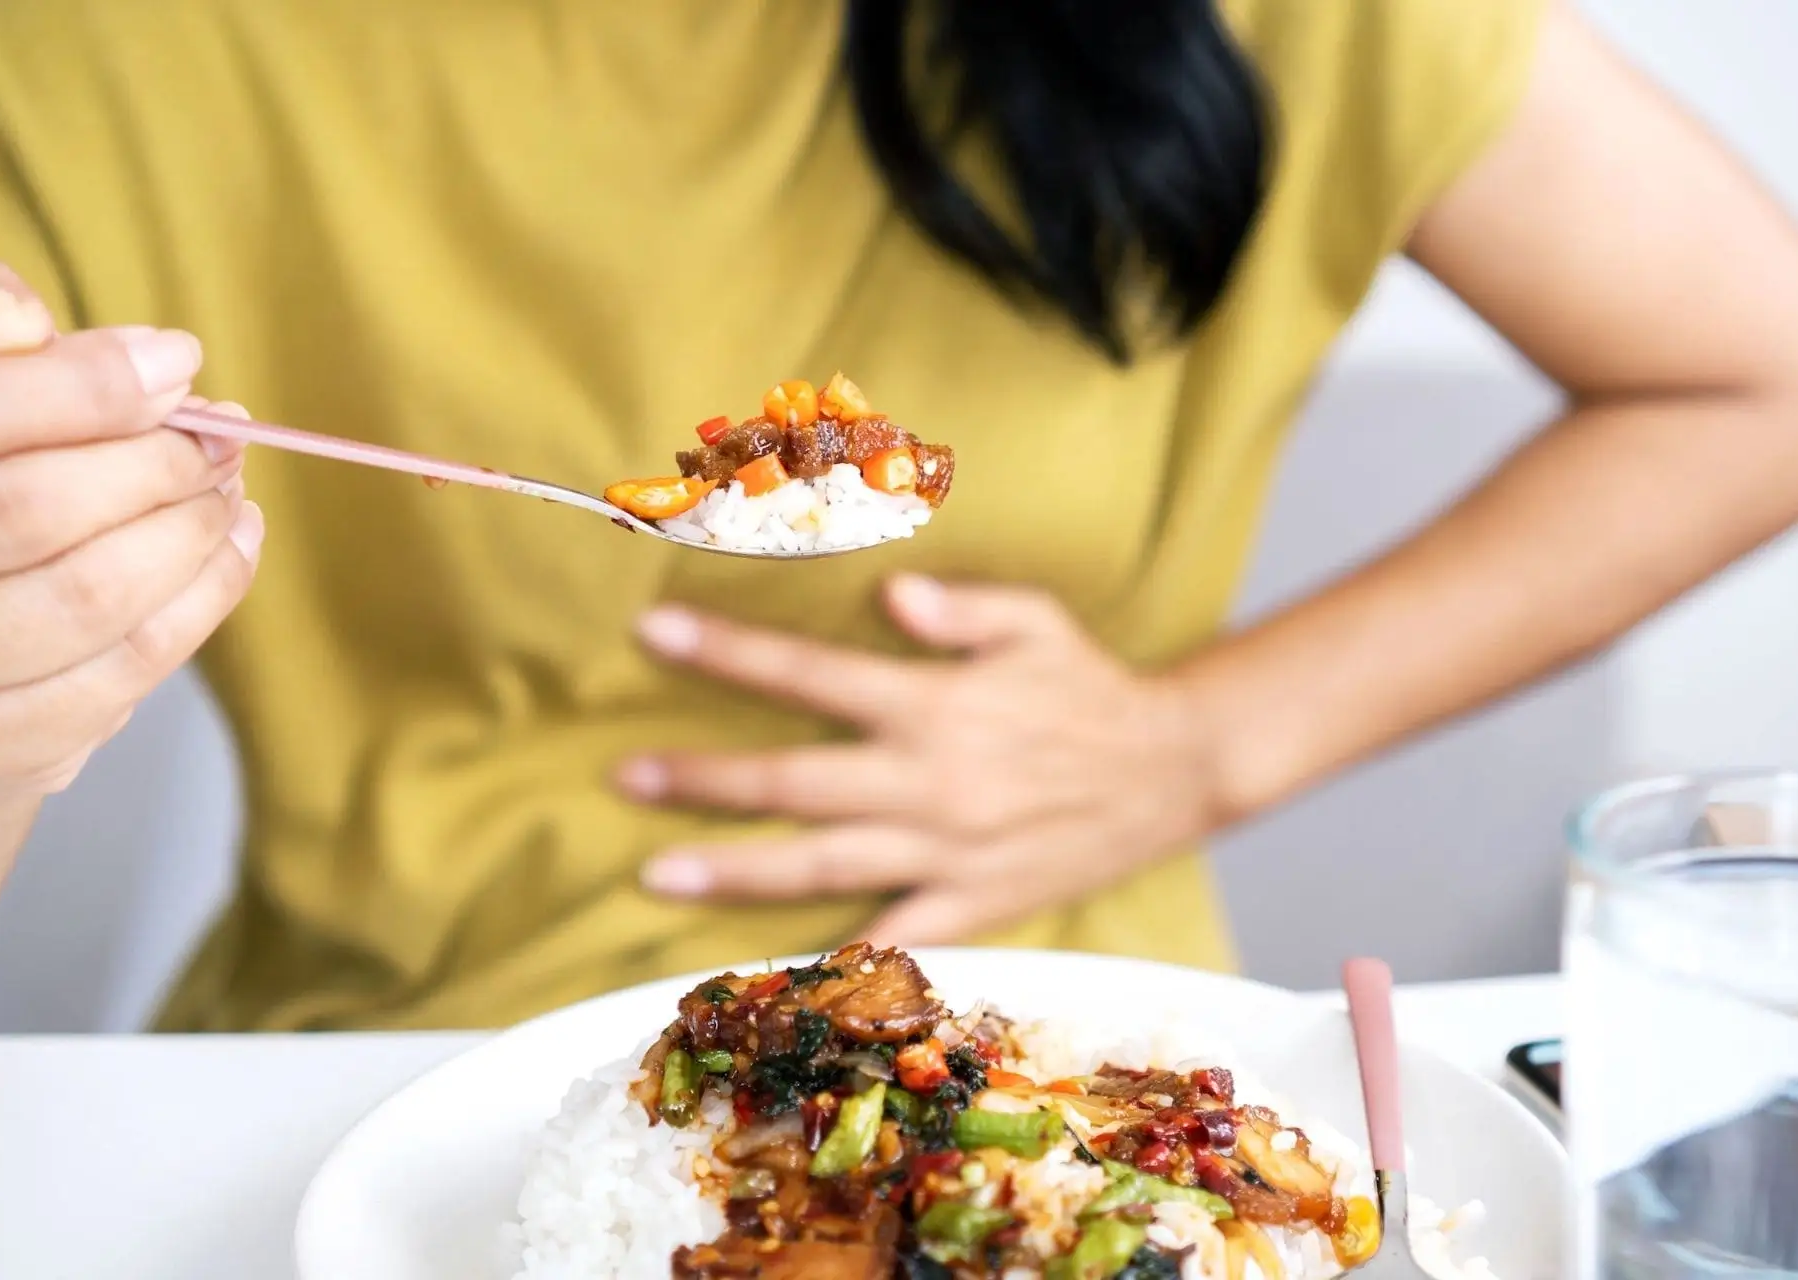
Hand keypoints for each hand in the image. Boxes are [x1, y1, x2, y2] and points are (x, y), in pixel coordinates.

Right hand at [0, 258, 263, 796]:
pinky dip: (190, 614)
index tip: (177, 362)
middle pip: (33, 512)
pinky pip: (102, 694)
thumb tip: (27, 320)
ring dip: (190, 540)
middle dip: (154, 464)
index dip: (85, 385)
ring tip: (229, 492)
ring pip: (86, 605)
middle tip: (219, 436)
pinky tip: (227, 556)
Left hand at [617, 575, 1224, 943]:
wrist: (1174, 770)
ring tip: (655, 872)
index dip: (728, 652)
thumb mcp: (1036, 620)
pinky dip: (830, 957)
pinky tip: (767, 965)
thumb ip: (959, 607)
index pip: (810, 675)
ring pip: (821, 866)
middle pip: (793, 782)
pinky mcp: (972, 906)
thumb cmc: (1091, 686)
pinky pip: (890, 938)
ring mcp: (946, 853)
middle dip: (702, 779)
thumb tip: (888, 594)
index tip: (654, 634)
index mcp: (934, 705)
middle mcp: (928, 783)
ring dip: (734, 869)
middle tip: (623, 778)